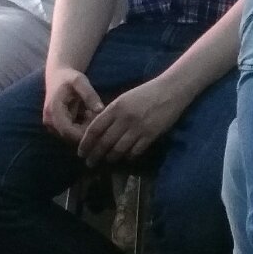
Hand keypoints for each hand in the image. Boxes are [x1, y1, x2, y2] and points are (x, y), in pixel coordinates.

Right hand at [40, 66, 104, 145]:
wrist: (58, 76)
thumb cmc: (69, 77)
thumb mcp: (80, 81)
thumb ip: (90, 95)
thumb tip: (101, 110)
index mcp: (53, 111)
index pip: (68, 132)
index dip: (84, 134)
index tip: (100, 129)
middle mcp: (49, 122)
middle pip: (70, 137)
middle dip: (87, 132)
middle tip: (101, 120)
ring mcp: (51, 126)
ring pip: (72, 137)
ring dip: (85, 130)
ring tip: (93, 114)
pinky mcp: (56, 128)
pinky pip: (71, 134)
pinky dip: (82, 128)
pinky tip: (88, 115)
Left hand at [77, 76, 193, 167]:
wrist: (171, 90)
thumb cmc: (146, 93)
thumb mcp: (125, 98)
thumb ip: (112, 112)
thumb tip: (99, 130)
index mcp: (116, 107)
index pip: (95, 129)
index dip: (86, 143)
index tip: (81, 152)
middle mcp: (124, 118)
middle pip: (104, 142)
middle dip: (95, 155)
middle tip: (90, 163)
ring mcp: (138, 128)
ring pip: (119, 149)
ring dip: (111, 158)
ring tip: (107, 161)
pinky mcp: (151, 135)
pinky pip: (135, 151)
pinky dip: (129, 156)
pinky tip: (126, 157)